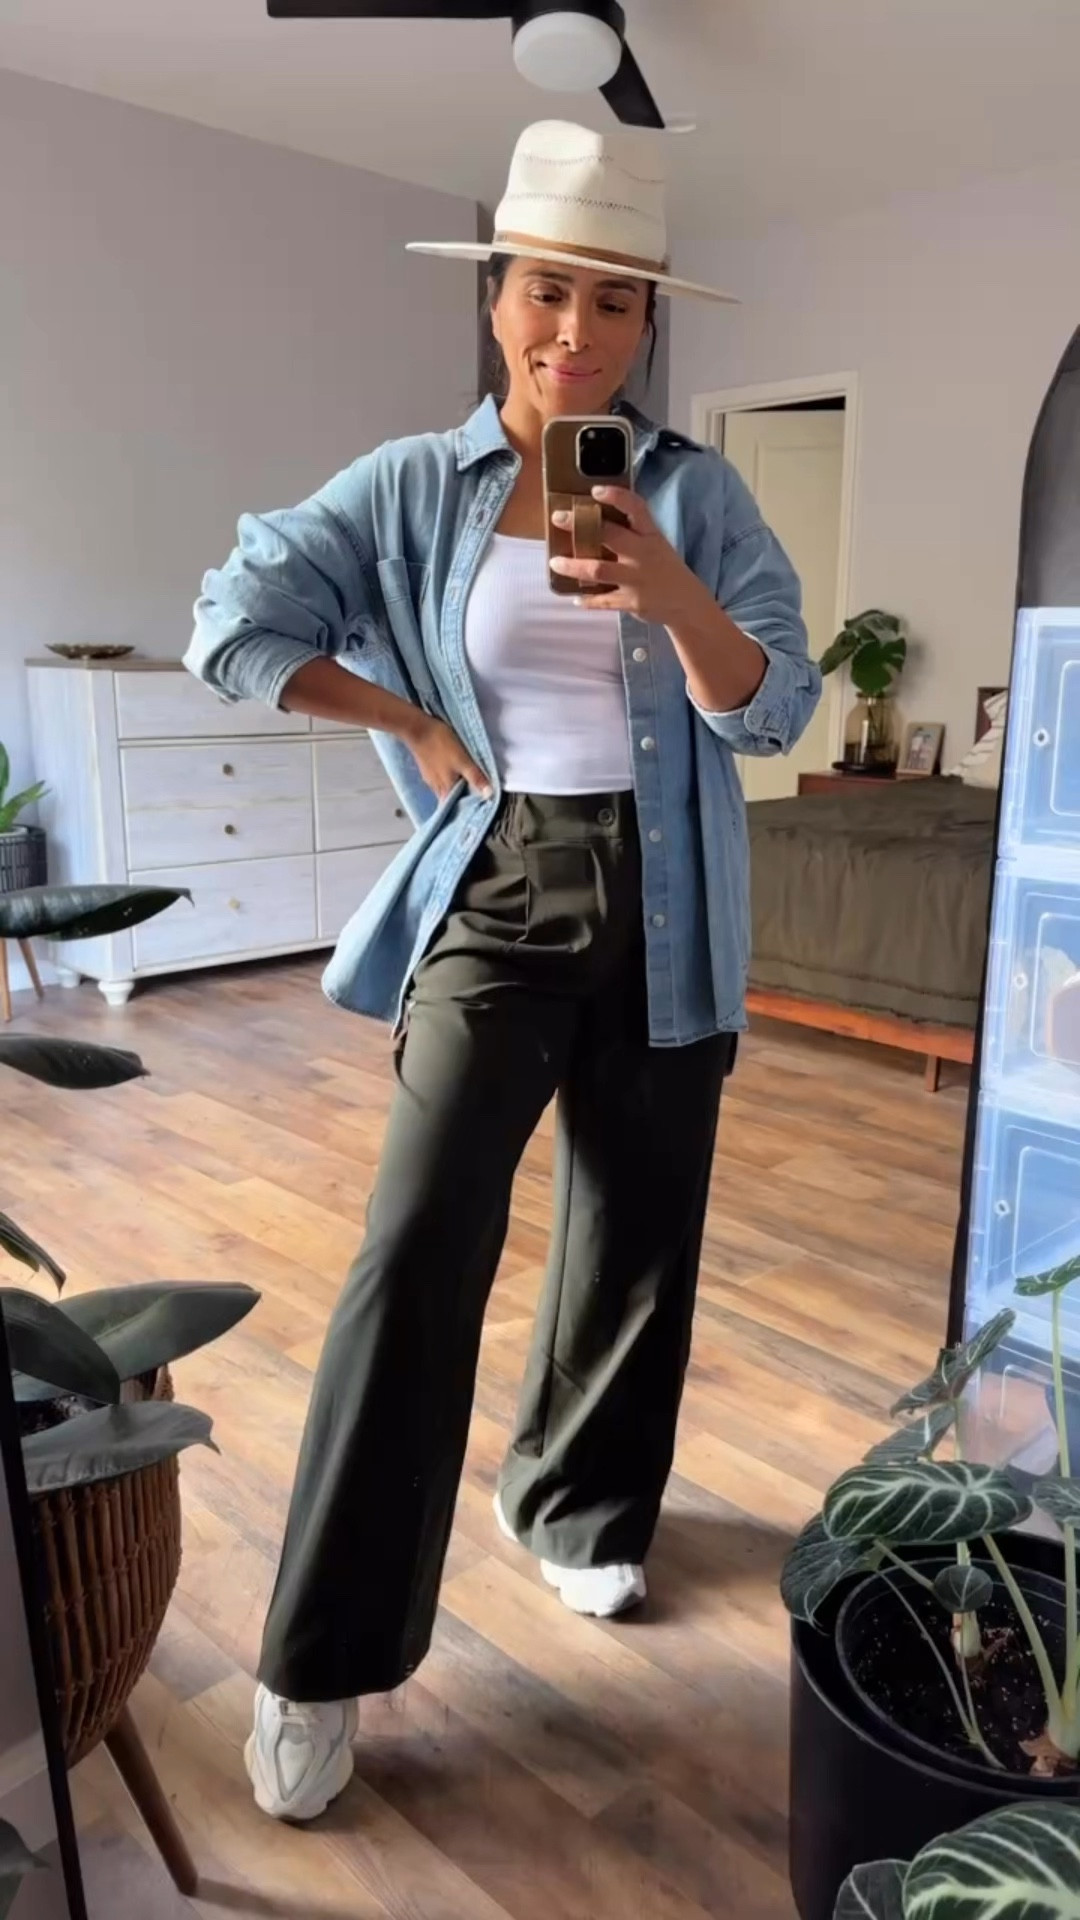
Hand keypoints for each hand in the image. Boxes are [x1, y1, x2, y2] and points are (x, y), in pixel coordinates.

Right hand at [401, 712, 491, 801]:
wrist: (417, 728)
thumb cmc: (441, 744)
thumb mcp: (463, 760)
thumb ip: (475, 778)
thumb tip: (489, 795)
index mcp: (445, 789)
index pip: (455, 808)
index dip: (464, 809)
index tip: (474, 807)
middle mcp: (435, 787)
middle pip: (449, 798)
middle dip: (460, 797)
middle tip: (472, 793)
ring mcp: (428, 777)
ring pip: (444, 788)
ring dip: (453, 787)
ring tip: (464, 781)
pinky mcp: (425, 768)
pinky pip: (438, 778)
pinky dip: (446, 777)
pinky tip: (451, 770)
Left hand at [550, 487, 713, 624]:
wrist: (687, 603)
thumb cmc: (666, 568)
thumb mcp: (657, 544)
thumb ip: (634, 533)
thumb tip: (599, 518)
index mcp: (651, 536)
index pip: (636, 508)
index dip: (616, 496)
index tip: (595, 490)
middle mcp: (643, 555)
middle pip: (610, 536)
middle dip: (581, 525)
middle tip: (558, 518)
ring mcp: (636, 580)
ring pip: (599, 570)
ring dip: (573, 566)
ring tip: (555, 562)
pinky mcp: (631, 603)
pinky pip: (603, 601)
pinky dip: (588, 600)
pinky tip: (575, 598)